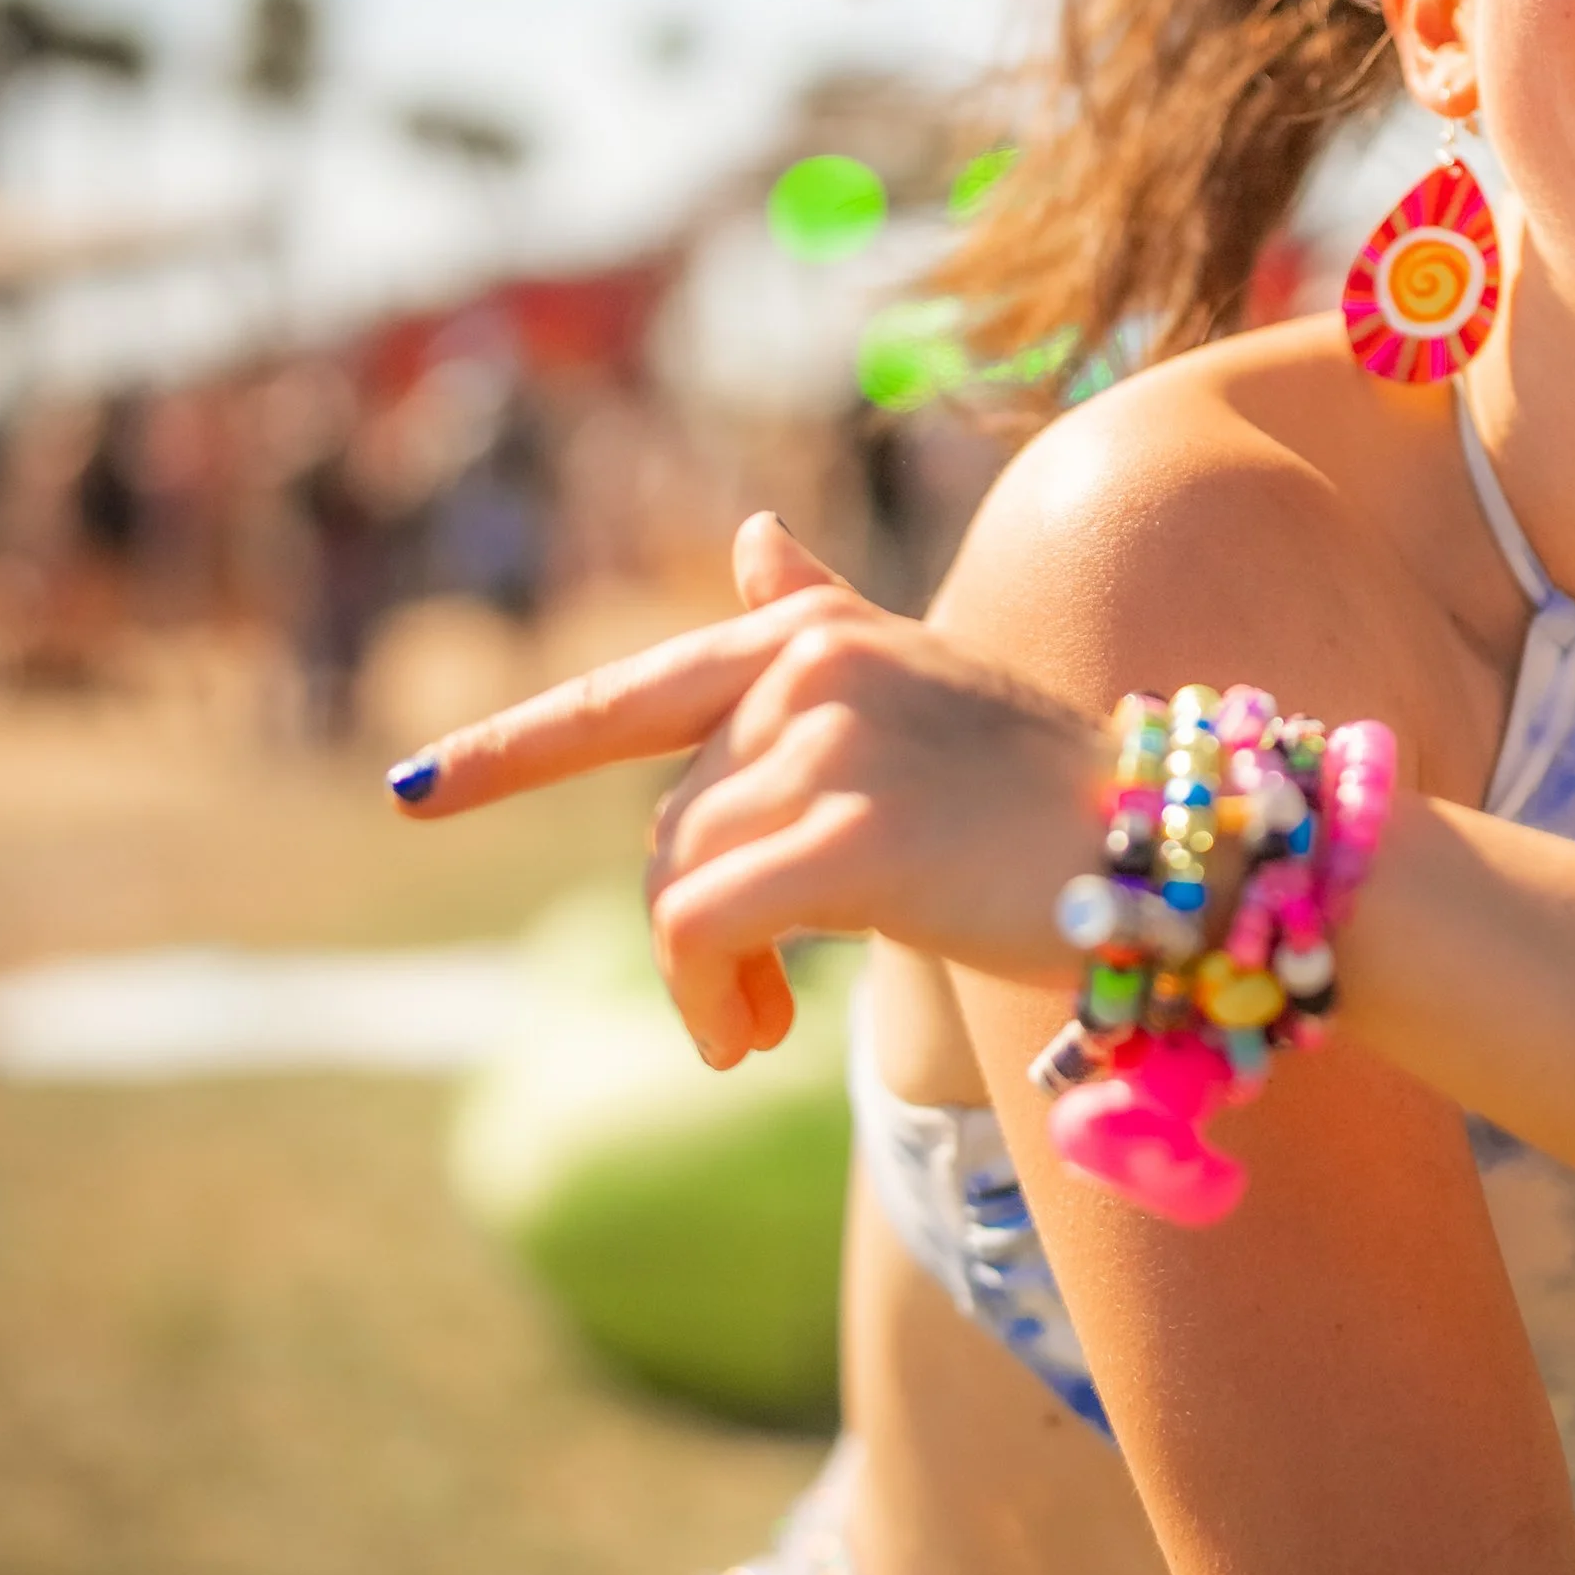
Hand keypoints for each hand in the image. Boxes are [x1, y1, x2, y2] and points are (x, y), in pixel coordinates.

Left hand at [390, 514, 1108, 1062]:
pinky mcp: (851, 834)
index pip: (631, 692)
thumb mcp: (921, 694)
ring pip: (675, 883)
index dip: (509, 747)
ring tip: (760, 1029)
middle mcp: (808, 667)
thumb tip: (753, 537)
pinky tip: (750, 1037)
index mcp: (812, 636)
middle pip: (663, 821)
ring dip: (703, 981)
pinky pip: (702, 924)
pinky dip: (708, 996)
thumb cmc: (1046, 793)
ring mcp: (830, 741)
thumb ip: (819, 627)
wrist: (1166, 854)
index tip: (408, 788)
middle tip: (748, 1017)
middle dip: (686, 928)